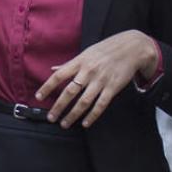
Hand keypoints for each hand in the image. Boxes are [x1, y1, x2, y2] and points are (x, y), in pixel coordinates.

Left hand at [35, 29, 160, 127]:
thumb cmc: (106, 50)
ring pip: (84, 102)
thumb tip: (53, 70)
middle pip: (69, 92)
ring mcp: (101, 80)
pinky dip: (92, 116)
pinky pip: (100, 105)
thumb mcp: (86, 53)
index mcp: (79, 62)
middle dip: (58, 106)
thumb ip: (70, 64)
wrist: (132, 48)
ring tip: (65, 123)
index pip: (59, 76)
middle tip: (51, 117)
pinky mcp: (112, 88)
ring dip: (73, 115)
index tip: (38, 97)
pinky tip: (85, 123)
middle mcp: (88, 72)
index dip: (47, 87)